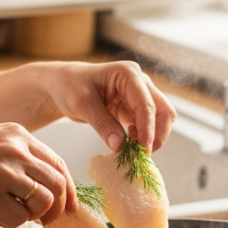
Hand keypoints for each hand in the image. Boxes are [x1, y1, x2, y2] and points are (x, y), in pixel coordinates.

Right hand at [0, 123, 73, 227]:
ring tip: (17, 214)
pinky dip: (12, 224)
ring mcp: (3, 173)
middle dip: (57, 208)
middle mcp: (15, 151)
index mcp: (18, 135)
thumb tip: (42, 184)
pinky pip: (18, 220)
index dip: (68, 189)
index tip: (69, 206)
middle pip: (58, 185)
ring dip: (35, 216)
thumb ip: (18, 156)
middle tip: (47, 219)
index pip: (59, 164)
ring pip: (43, 203)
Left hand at [44, 61, 176, 152]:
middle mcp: (139, 82)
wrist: (63, 85)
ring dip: (152, 136)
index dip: (148, 127)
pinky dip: (143, 137)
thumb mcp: (82, 104)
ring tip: (134, 151)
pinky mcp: (134, 108)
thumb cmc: (70, 86)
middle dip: (157, 133)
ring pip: (160, 118)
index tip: (143, 149)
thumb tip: (120, 146)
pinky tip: (130, 145)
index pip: (146, 103)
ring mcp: (139, 95)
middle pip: (163, 110)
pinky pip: (147, 124)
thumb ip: (102, 123)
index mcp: (128, 74)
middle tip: (143, 154)